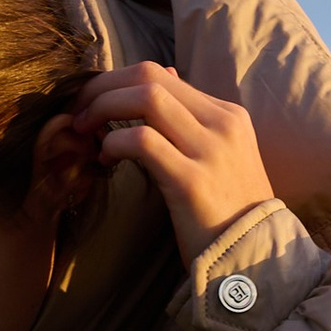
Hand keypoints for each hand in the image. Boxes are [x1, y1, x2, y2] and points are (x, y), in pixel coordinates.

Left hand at [74, 63, 277, 266]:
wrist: (254, 257)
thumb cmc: (226, 210)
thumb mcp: (218, 154)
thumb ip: (191, 116)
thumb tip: (165, 74)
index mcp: (227, 114)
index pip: (160, 74)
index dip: (115, 82)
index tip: (90, 103)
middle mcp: (222, 123)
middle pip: (149, 76)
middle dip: (101, 88)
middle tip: (76, 112)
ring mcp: (210, 150)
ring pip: (146, 98)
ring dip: (103, 108)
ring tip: (84, 131)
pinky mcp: (192, 180)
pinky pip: (142, 141)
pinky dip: (113, 142)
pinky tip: (105, 159)